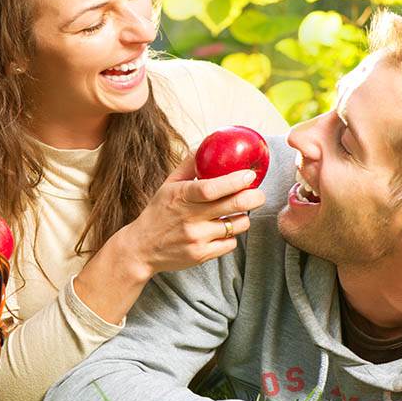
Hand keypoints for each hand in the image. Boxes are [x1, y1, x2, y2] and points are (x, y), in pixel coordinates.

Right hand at [113, 152, 264, 277]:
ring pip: (237, 225)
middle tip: (259, 194)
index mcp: (181, 196)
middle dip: (254, 197)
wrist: (142, 248)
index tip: (249, 175)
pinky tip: (221, 230)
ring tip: (235, 213)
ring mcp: (196, 238)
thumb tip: (207, 145)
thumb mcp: (168, 185)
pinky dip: (231, 235)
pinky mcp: (202, 255)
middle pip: (233, 205)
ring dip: (242, 217)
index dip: (234, 181)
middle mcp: (189, 218)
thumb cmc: (159, 212)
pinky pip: (231, 243)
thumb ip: (189, 165)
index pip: (211, 188)